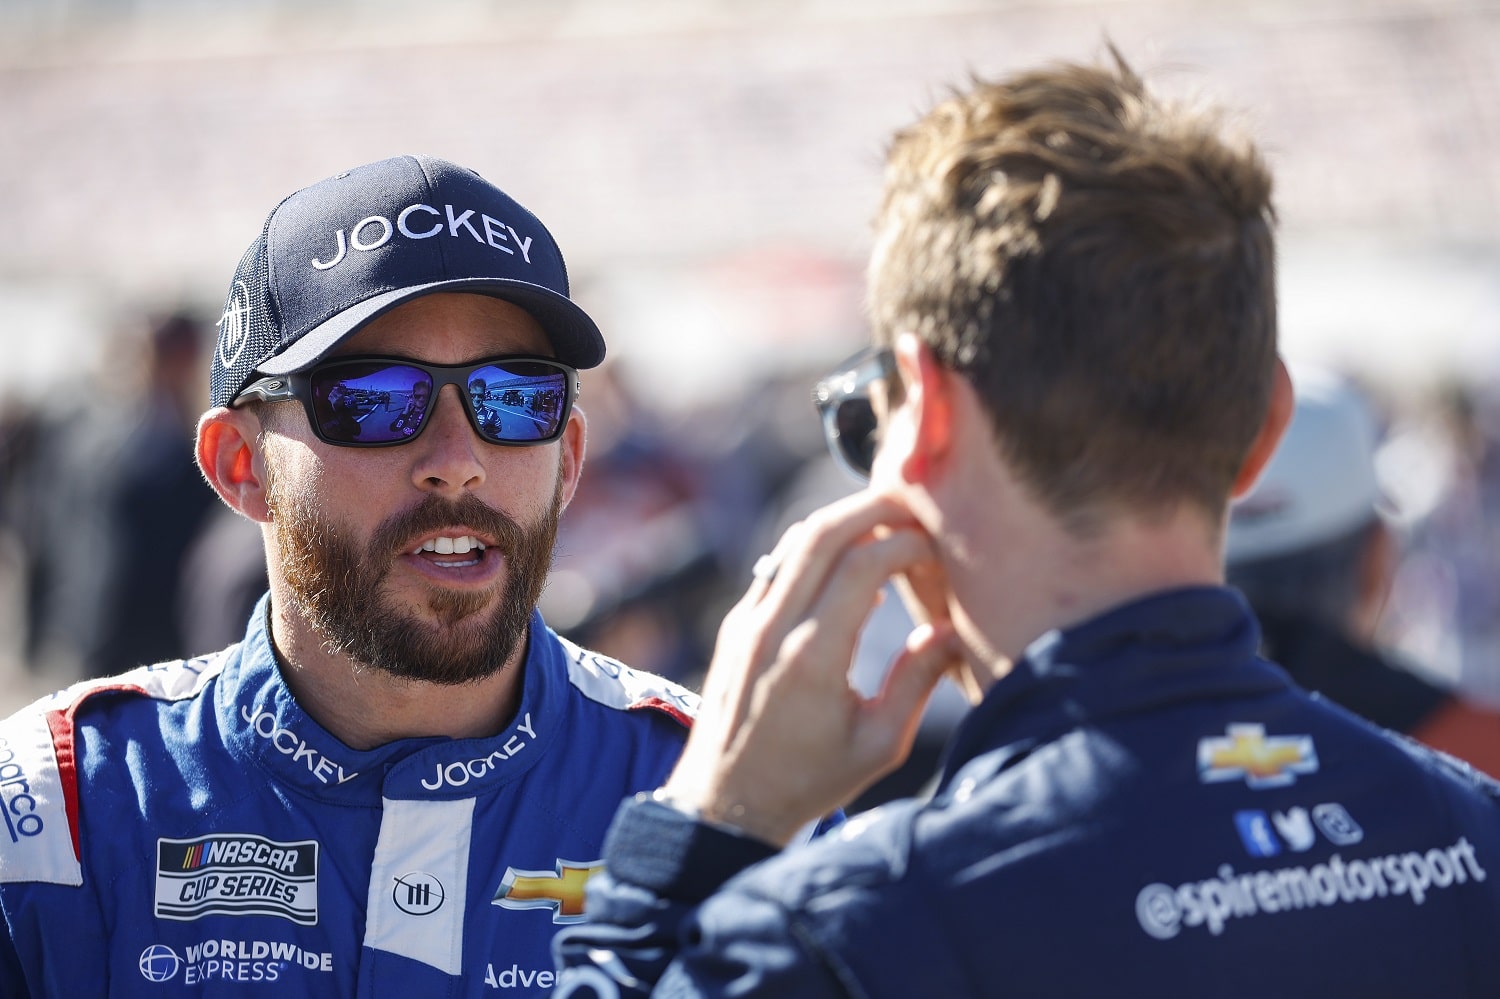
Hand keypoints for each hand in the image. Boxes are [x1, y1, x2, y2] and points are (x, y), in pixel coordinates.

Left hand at [663, 491, 957, 846]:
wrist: (724, 802)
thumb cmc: (808, 782)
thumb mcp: (878, 745)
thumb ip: (917, 683)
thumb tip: (950, 630)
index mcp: (812, 657)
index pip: (862, 565)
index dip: (906, 543)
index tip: (935, 552)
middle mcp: (772, 628)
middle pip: (822, 533)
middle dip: (873, 508)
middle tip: (915, 509)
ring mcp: (746, 621)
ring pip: (794, 541)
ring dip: (843, 522)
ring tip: (888, 526)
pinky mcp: (735, 624)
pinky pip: (778, 565)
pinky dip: (818, 549)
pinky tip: (852, 565)